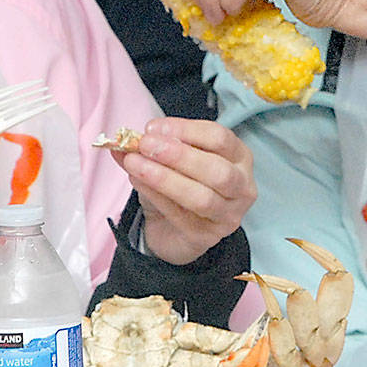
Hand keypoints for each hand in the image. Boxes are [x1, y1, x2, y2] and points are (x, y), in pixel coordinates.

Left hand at [112, 117, 255, 265]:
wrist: (172, 229)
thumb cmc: (180, 185)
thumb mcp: (170, 159)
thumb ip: (151, 146)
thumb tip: (125, 139)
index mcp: (239, 157)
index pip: (220, 138)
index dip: (186, 130)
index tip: (154, 128)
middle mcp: (242, 187)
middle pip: (217, 170)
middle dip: (178, 155)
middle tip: (145, 144)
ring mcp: (227, 216)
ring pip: (201, 197)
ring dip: (164, 178)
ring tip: (135, 164)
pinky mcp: (206, 238)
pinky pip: (180, 216)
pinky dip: (155, 195)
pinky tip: (137, 181)